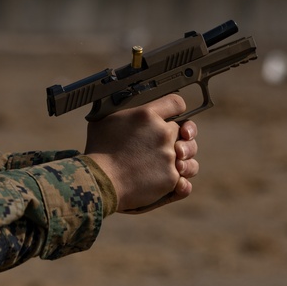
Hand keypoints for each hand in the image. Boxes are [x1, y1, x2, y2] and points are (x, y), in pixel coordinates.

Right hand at [83, 94, 198, 212]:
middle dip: (176, 136)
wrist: (100, 182)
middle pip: (182, 129)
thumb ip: (124, 112)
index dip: (175, 109)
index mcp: (147, 115)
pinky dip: (179, 182)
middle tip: (164, 144)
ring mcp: (169, 156)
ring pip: (188, 153)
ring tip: (172, 163)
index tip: (172, 116)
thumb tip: (128, 111)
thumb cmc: (98, 151)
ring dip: (183, 158)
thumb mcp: (104, 119)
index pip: (176, 103)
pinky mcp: (172, 177)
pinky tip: (172, 182)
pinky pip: (184, 178)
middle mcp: (163, 133)